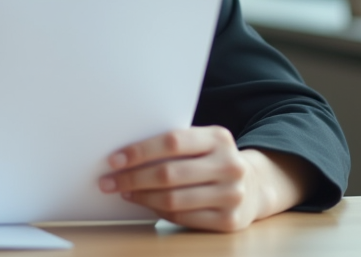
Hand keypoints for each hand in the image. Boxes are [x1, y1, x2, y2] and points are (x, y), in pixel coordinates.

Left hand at [98, 126, 310, 232]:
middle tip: (108, 181)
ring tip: (123, 192)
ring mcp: (232, 195)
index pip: (172, 141)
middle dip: (132, 178)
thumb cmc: (211, 160)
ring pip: (173, 199)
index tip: (114, 159)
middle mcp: (230, 166)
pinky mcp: (229, 221)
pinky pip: (182, 218)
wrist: (252, 186)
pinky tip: (144, 204)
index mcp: (219, 138)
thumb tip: (124, 154)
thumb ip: (174, 145)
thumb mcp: (202, 143)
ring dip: (141, 196)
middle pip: (169, 173)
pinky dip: (157, 211)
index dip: (140, 151)